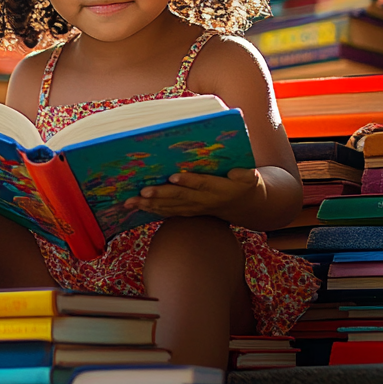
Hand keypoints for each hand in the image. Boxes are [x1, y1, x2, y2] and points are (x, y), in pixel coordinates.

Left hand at [124, 168, 261, 218]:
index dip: (189, 181)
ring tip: (131, 202)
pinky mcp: (187, 211)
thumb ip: (245, 175)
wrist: (245, 206)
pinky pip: (168, 211)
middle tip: (143, 192)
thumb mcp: (252, 178)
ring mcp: (194, 208)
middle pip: (180, 198)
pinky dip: (151, 209)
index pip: (203, 184)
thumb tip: (237, 172)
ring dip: (149, 205)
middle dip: (161, 195)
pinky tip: (135, 206)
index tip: (174, 176)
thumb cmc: (246, 185)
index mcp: (219, 189)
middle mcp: (204, 201)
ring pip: (170, 207)